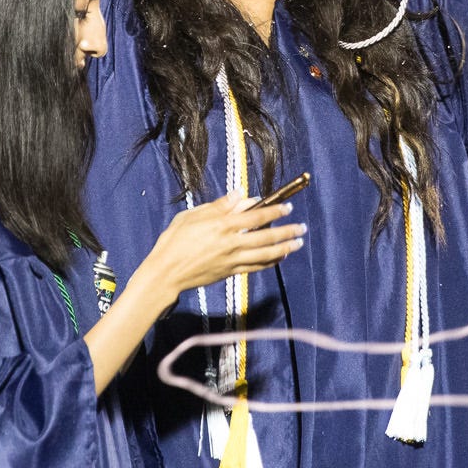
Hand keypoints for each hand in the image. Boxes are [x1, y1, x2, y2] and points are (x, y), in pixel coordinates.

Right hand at [140, 194, 306, 299]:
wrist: (166, 272)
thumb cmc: (174, 240)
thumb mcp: (192, 215)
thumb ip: (218, 206)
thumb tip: (240, 195)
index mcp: (221, 225)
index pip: (255, 216)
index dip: (274, 211)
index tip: (287, 207)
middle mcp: (230, 242)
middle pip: (265, 236)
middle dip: (286, 231)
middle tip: (302, 227)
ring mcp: (231, 259)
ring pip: (265, 254)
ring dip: (284, 248)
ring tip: (298, 243)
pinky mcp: (230, 272)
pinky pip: (255, 267)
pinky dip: (270, 262)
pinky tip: (280, 257)